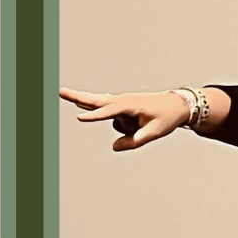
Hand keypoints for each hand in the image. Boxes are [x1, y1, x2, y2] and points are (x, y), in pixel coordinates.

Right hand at [59, 87, 194, 150]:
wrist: (178, 104)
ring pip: (111, 117)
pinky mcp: (122, 105)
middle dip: (77, 96)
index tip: (79, 118)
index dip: (94, 116)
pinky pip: (109, 111)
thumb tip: (114, 147)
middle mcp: (123, 100)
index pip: (108, 112)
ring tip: (148, 120)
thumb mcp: (154, 133)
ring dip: (124, 125)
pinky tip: (82, 103)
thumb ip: (134, 142)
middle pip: (95, 100)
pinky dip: (99, 109)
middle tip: (59, 91)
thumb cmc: (167, 117)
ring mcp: (122, 102)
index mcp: (130, 104)